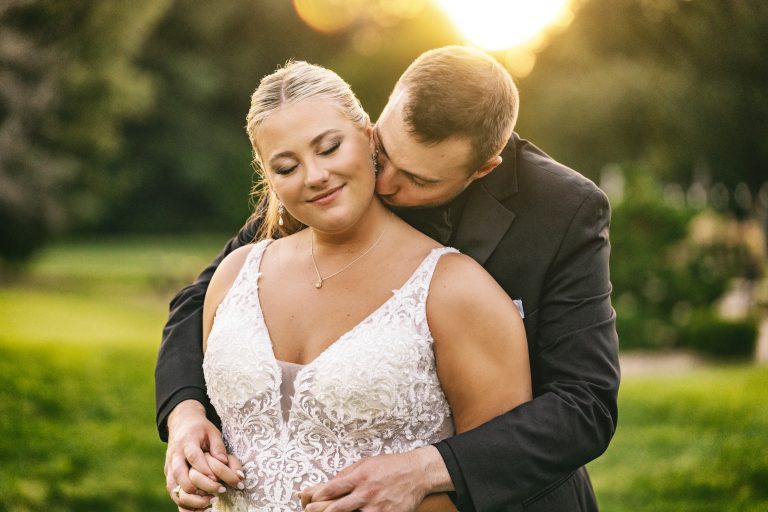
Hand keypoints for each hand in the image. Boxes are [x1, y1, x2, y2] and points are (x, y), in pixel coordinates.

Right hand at [164, 400, 242, 509]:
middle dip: (198, 487)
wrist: (181, 424)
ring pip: (174, 487)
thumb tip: (224, 462)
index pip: (193, 457)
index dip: (204, 469)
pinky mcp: (169, 475)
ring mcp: (169, 467)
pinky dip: (183, 503)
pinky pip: (173, 492)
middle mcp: (175, 456)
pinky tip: (198, 508)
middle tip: (217, 492)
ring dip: (190, 498)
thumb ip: (218, 447)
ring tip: (209, 503)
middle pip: (180, 474)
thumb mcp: (212, 432)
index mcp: (187, 442)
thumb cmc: (201, 429)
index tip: (216, 479)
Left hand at [299, 446, 452, 511]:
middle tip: (310, 511)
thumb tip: (331, 483)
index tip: (311, 499)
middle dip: (322, 511)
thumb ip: (348, 473)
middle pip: (338, 507)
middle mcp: (366, 492)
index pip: (333, 488)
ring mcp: (377, 507)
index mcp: (360, 477)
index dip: (319, 495)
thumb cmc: (391, 466)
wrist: (417, 473)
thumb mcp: (367, 463)